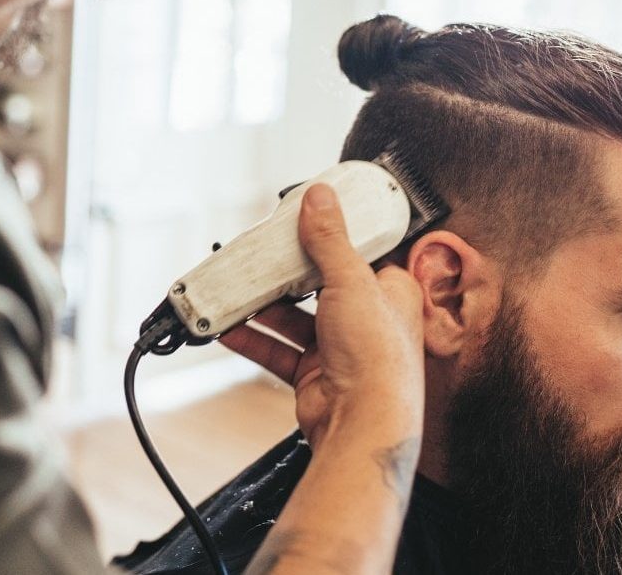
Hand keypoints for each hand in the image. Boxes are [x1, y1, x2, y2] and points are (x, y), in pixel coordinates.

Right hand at [220, 183, 424, 448]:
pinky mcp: (314, 373)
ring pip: (294, 318)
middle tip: (262, 254)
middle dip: (288, 273)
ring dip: (263, 306)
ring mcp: (339, 348)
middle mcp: (368, 319)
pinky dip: (253, 338)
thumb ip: (330, 239)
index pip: (361, 253)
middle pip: (320, 284)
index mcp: (392, 291)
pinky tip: (229, 327)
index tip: (303, 221)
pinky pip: (277, 350)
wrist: (363, 424)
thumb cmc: (379, 357)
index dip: (334, 236)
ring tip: (236, 288)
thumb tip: (320, 197)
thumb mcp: (352, 280)